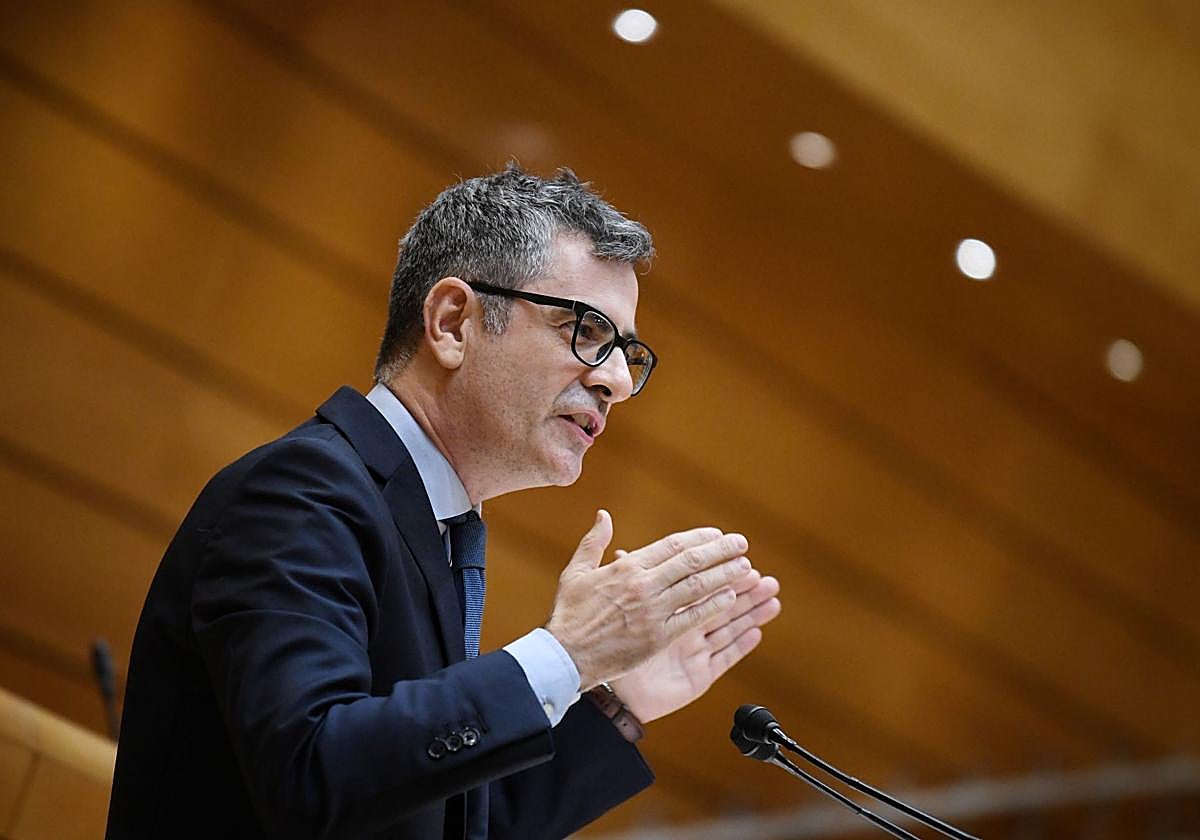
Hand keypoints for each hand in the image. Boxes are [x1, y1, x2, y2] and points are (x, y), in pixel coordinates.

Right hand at [544, 511, 751, 689]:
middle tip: (742, 544)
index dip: (699, 538)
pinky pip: (693, 617)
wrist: (564, 656)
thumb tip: (604, 515)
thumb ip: (594, 542)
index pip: (672, 545)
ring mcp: (652, 612)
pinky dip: (713, 605)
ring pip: (698, 587)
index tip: (717, 534)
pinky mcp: (658, 638)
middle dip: (721, 550)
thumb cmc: (569, 614)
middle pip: (692, 561)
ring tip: (745, 568)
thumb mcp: (575, 572)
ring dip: (725, 575)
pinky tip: (730, 597)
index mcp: (627, 567)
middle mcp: (643, 585)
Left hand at [610, 565, 780, 722]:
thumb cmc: (614, 652)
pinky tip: (757, 632)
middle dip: (745, 592)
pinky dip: (741, 646)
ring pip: (729, 629)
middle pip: (722, 607)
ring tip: (772, 600)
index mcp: (670, 612)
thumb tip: (621, 553)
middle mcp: (686, 631)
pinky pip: (724, 659)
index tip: (740, 559)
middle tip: (766, 579)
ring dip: (751, 614)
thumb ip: (628, 587)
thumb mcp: (621, 615)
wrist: (615, 694)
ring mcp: (695, 653)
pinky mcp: (700, 676)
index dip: (721, 575)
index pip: (701, 588)